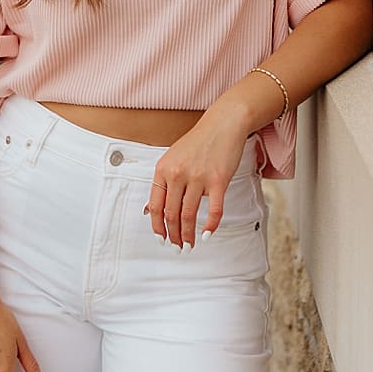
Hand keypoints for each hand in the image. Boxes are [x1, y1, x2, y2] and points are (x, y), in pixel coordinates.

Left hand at [147, 102, 249, 245]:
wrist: (223, 124)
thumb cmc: (199, 141)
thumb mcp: (173, 158)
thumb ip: (163, 182)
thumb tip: (150, 209)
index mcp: (163, 169)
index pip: (155, 206)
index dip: (157, 227)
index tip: (161, 239)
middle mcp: (178, 174)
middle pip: (171, 214)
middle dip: (173, 235)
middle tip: (178, 247)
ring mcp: (198, 178)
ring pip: (189, 215)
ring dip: (188, 234)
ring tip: (190, 245)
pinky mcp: (218, 180)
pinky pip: (213, 210)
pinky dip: (210, 225)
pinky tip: (207, 234)